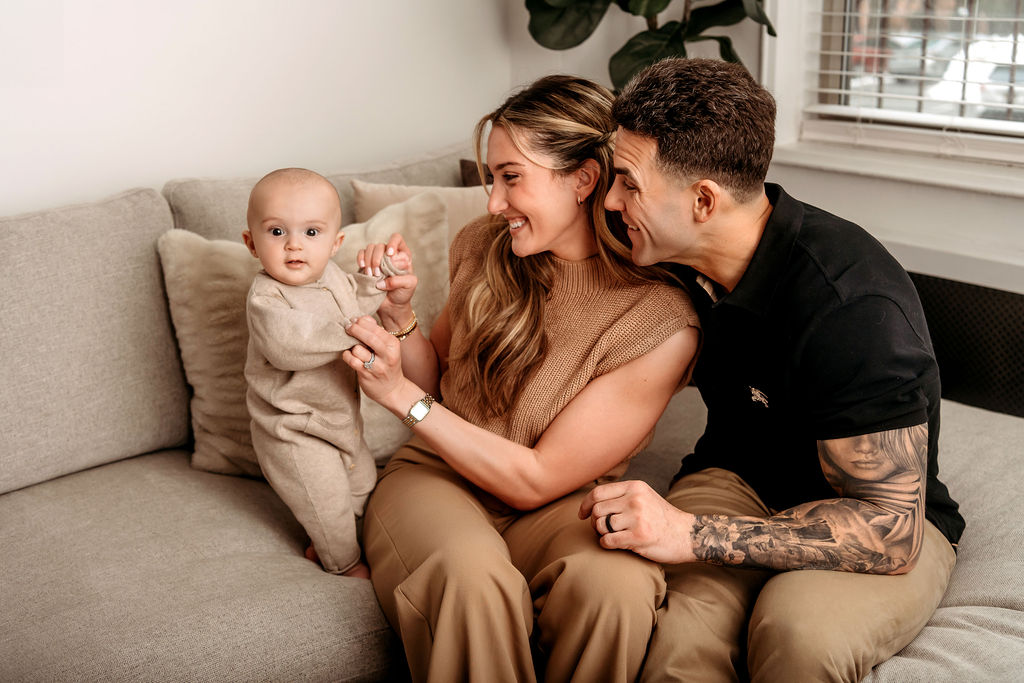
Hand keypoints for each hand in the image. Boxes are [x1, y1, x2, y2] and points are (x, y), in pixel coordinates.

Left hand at [342, 316, 406, 406]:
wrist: (393, 390)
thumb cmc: (388, 365)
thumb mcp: (388, 348)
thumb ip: (377, 333)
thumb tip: (363, 318)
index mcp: (393, 345)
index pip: (376, 328)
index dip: (362, 322)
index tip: (355, 320)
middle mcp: (387, 355)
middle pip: (368, 337)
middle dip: (355, 329)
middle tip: (348, 327)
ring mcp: (377, 366)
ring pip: (358, 349)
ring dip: (351, 346)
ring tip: (353, 347)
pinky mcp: (366, 375)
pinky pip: (352, 361)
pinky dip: (347, 356)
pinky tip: (350, 356)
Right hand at [358, 233, 416, 308]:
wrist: (391, 305)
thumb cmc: (403, 293)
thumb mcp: (409, 285)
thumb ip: (400, 279)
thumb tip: (384, 278)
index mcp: (402, 255)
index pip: (396, 238)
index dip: (392, 243)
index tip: (390, 254)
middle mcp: (389, 254)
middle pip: (380, 245)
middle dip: (377, 258)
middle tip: (378, 273)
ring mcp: (377, 258)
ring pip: (369, 249)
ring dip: (369, 261)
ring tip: (371, 275)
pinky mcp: (367, 264)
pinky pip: (361, 254)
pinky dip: (360, 259)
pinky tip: (363, 267)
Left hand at [579, 480, 696, 563]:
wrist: (688, 535)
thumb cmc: (661, 518)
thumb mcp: (644, 496)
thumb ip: (622, 495)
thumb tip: (592, 501)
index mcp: (635, 487)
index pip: (598, 493)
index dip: (585, 505)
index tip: (582, 514)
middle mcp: (635, 499)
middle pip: (597, 510)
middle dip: (594, 522)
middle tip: (602, 529)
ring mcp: (637, 517)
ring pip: (600, 526)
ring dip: (602, 534)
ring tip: (613, 536)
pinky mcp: (639, 536)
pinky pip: (608, 541)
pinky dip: (606, 544)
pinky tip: (615, 544)